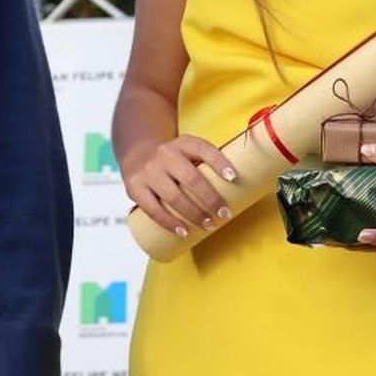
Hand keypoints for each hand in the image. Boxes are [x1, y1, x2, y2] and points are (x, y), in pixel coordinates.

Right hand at [122, 135, 236, 235]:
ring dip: (193, 214)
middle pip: (191, 178)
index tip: (233, 177)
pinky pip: (153, 209)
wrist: (138, 153)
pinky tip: (183, 232)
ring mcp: (149, 171)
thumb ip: (208, 164)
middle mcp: (165, 154)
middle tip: (224, 214)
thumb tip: (240, 187)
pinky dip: (169, 222)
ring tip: (209, 225)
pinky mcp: (135, 188)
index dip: (219, 162)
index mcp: (183, 143)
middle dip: (210, 198)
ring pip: (173, 196)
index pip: (204, 149)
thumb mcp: (189, 150)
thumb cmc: (174, 159)